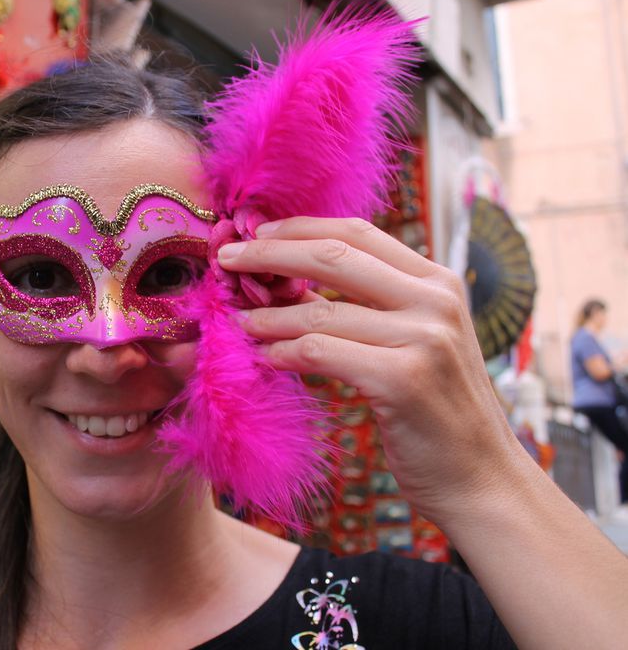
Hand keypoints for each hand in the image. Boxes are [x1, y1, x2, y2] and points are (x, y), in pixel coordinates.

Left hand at [217, 217, 522, 525]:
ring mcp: (424, 337)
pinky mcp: (403, 379)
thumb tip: (289, 280)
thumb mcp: (413, 342)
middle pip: (333, 255)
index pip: (357, 232)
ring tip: (238, 322)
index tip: (254, 232)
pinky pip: (321, 352)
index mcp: (438, 281)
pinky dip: (284, 353)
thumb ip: (367, 307)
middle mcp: (436, 300)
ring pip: (320, 310)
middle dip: (269, 252)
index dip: (298, 227)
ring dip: (268, 315)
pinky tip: (265, 358)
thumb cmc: (436, 411)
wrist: (482, 479)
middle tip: (225, 258)